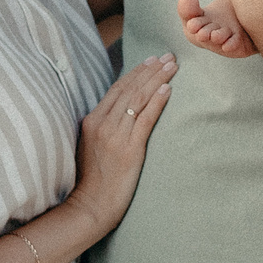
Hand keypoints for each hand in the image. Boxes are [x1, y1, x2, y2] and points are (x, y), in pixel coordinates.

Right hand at [71, 53, 177, 233]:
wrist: (90, 206)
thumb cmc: (92, 180)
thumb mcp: (90, 147)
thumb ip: (102, 128)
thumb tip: (120, 113)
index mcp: (91, 121)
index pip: (116, 89)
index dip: (136, 72)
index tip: (151, 60)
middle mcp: (101, 124)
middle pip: (129, 89)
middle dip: (150, 70)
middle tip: (168, 56)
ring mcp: (115, 136)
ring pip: (138, 99)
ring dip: (157, 80)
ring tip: (172, 67)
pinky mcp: (129, 149)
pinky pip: (145, 119)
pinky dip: (157, 102)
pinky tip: (167, 89)